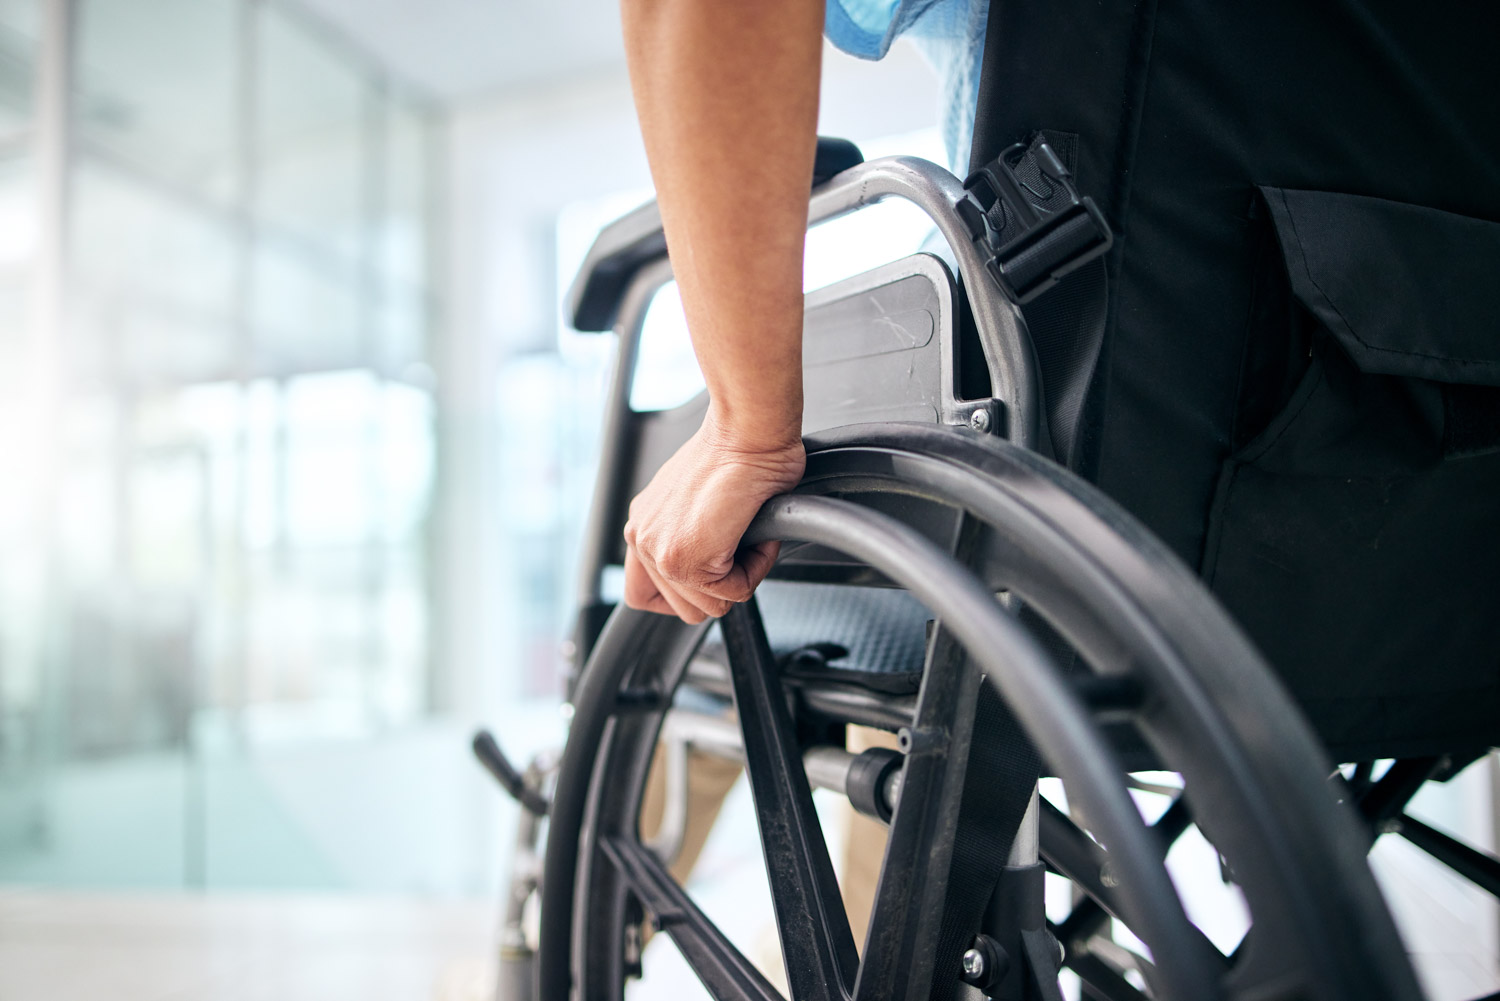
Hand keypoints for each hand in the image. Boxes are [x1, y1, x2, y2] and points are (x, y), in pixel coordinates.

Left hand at [623, 412, 804, 622]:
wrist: (748, 430)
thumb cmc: (738, 451)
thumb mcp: (699, 498)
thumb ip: (690, 534)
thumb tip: (713, 562)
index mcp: (643, 525)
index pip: (645, 593)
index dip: (688, 594)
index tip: (714, 575)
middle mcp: (641, 538)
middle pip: (684, 608)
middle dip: (722, 586)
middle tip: (738, 544)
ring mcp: (659, 551)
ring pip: (711, 606)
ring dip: (742, 575)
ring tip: (747, 533)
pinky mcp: (684, 559)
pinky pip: (734, 592)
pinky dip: (756, 568)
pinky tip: (754, 532)